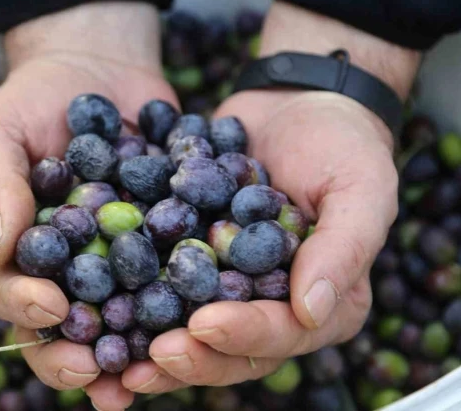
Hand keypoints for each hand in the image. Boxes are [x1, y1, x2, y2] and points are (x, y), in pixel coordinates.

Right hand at [0, 1, 177, 409]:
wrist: (98, 69)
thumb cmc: (33, 98)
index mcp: (6, 251)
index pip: (5, 291)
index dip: (24, 308)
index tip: (52, 309)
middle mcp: (55, 269)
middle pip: (59, 328)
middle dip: (74, 356)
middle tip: (98, 374)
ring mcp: (107, 263)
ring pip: (115, 320)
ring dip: (130, 352)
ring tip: (151, 372)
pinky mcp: (154, 248)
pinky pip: (166, 282)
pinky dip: (183, 305)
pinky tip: (203, 319)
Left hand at [121, 1, 421, 391]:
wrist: (295, 101)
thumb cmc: (342, 143)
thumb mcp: (361, 189)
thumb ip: (343, 250)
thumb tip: (311, 312)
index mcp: (324, 303)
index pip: (284, 333)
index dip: (245, 335)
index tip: (205, 323)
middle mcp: (274, 304)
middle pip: (233, 349)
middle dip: (192, 356)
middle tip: (150, 356)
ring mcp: (231, 286)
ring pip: (192, 331)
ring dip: (154, 348)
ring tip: (116, 358)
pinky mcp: (194, 259)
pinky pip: (163, 287)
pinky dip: (133, 300)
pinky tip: (99, 305)